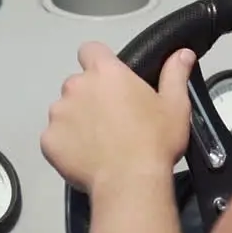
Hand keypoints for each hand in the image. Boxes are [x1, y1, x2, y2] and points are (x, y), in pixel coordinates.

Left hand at [41, 42, 195, 192]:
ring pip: (64, 110)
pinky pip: (55, 137)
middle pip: (77, 84)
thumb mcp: (175, 105)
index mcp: (106, 73)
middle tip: (112, 118)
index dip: (98, 61)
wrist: (130, 183)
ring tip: (99, 141)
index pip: (90, 50)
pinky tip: (86, 156)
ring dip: (76, 120)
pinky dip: (66, 145)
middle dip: (90, 97)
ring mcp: (58, 114)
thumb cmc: (154, 142)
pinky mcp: (48, 140)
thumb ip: (175, 74)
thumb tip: (182, 54)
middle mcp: (77, 87)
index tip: (109, 78)